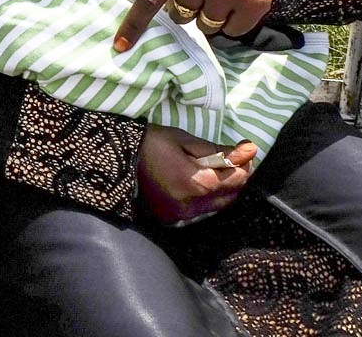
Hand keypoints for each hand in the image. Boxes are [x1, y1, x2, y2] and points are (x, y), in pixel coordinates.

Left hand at [114, 0, 274, 50]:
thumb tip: (157, 14)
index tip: (121, 46)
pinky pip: (231, 31)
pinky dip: (232, 22)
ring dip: (210, 16)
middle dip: (189, 8)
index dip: (134, 24)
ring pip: (205, 26)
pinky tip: (237, 1)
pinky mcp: (252, 4)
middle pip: (180, 16)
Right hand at [137, 125, 258, 223]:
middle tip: (232, 161)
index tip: (245, 151)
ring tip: (215, 171)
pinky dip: (206, 199)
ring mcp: (181, 216)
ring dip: (222, 190)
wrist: (114, 161)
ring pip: (217, 206)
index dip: (245, 164)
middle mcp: (192, 206)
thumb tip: (247, 152)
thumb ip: (216, 150)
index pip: (238, 179)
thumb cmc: (150, 143)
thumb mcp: (183, 140)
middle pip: (231, 196)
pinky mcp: (172, 220)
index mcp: (196, 183)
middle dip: (236, 179)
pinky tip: (198, 184)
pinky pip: (200, 212)